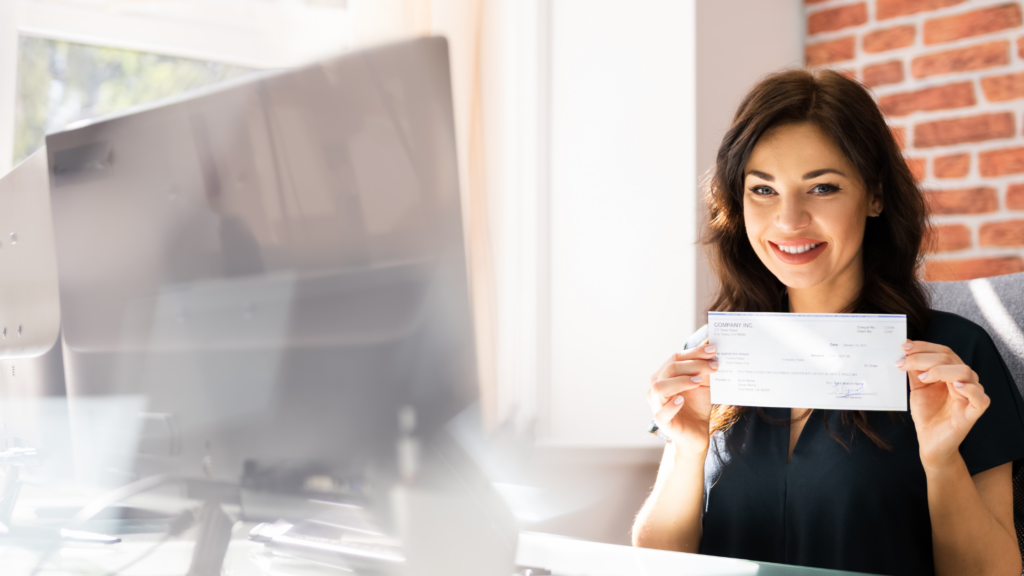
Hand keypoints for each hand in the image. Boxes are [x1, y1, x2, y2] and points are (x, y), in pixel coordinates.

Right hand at [646, 340, 718, 452]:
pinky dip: (671, 405)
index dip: (693, 352)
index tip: (713, 350)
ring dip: (680, 381)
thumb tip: (712, 352)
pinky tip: (682, 400)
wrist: (698, 432)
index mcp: (663, 376)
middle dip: (693, 365)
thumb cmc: (697, 406)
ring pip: (660, 387)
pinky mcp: (662, 422)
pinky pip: (662, 412)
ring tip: (699, 381)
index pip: (675, 358)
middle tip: (714, 366)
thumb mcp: (703, 385)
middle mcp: (656, 388)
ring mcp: (657, 405)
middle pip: (669, 369)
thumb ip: (703, 370)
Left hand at [900, 340, 989, 469]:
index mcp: (952, 373)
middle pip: (950, 359)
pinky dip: (969, 389)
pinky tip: (954, 386)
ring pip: (964, 372)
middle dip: (924, 357)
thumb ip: (914, 370)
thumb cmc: (927, 414)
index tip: (904, 346)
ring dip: (941, 370)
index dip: (924, 346)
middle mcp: (964, 380)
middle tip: (903, 362)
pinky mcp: (974, 412)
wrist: (930, 442)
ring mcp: (971, 395)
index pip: (943, 352)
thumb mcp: (918, 388)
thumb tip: (905, 350)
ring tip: (923, 377)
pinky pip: (980, 398)